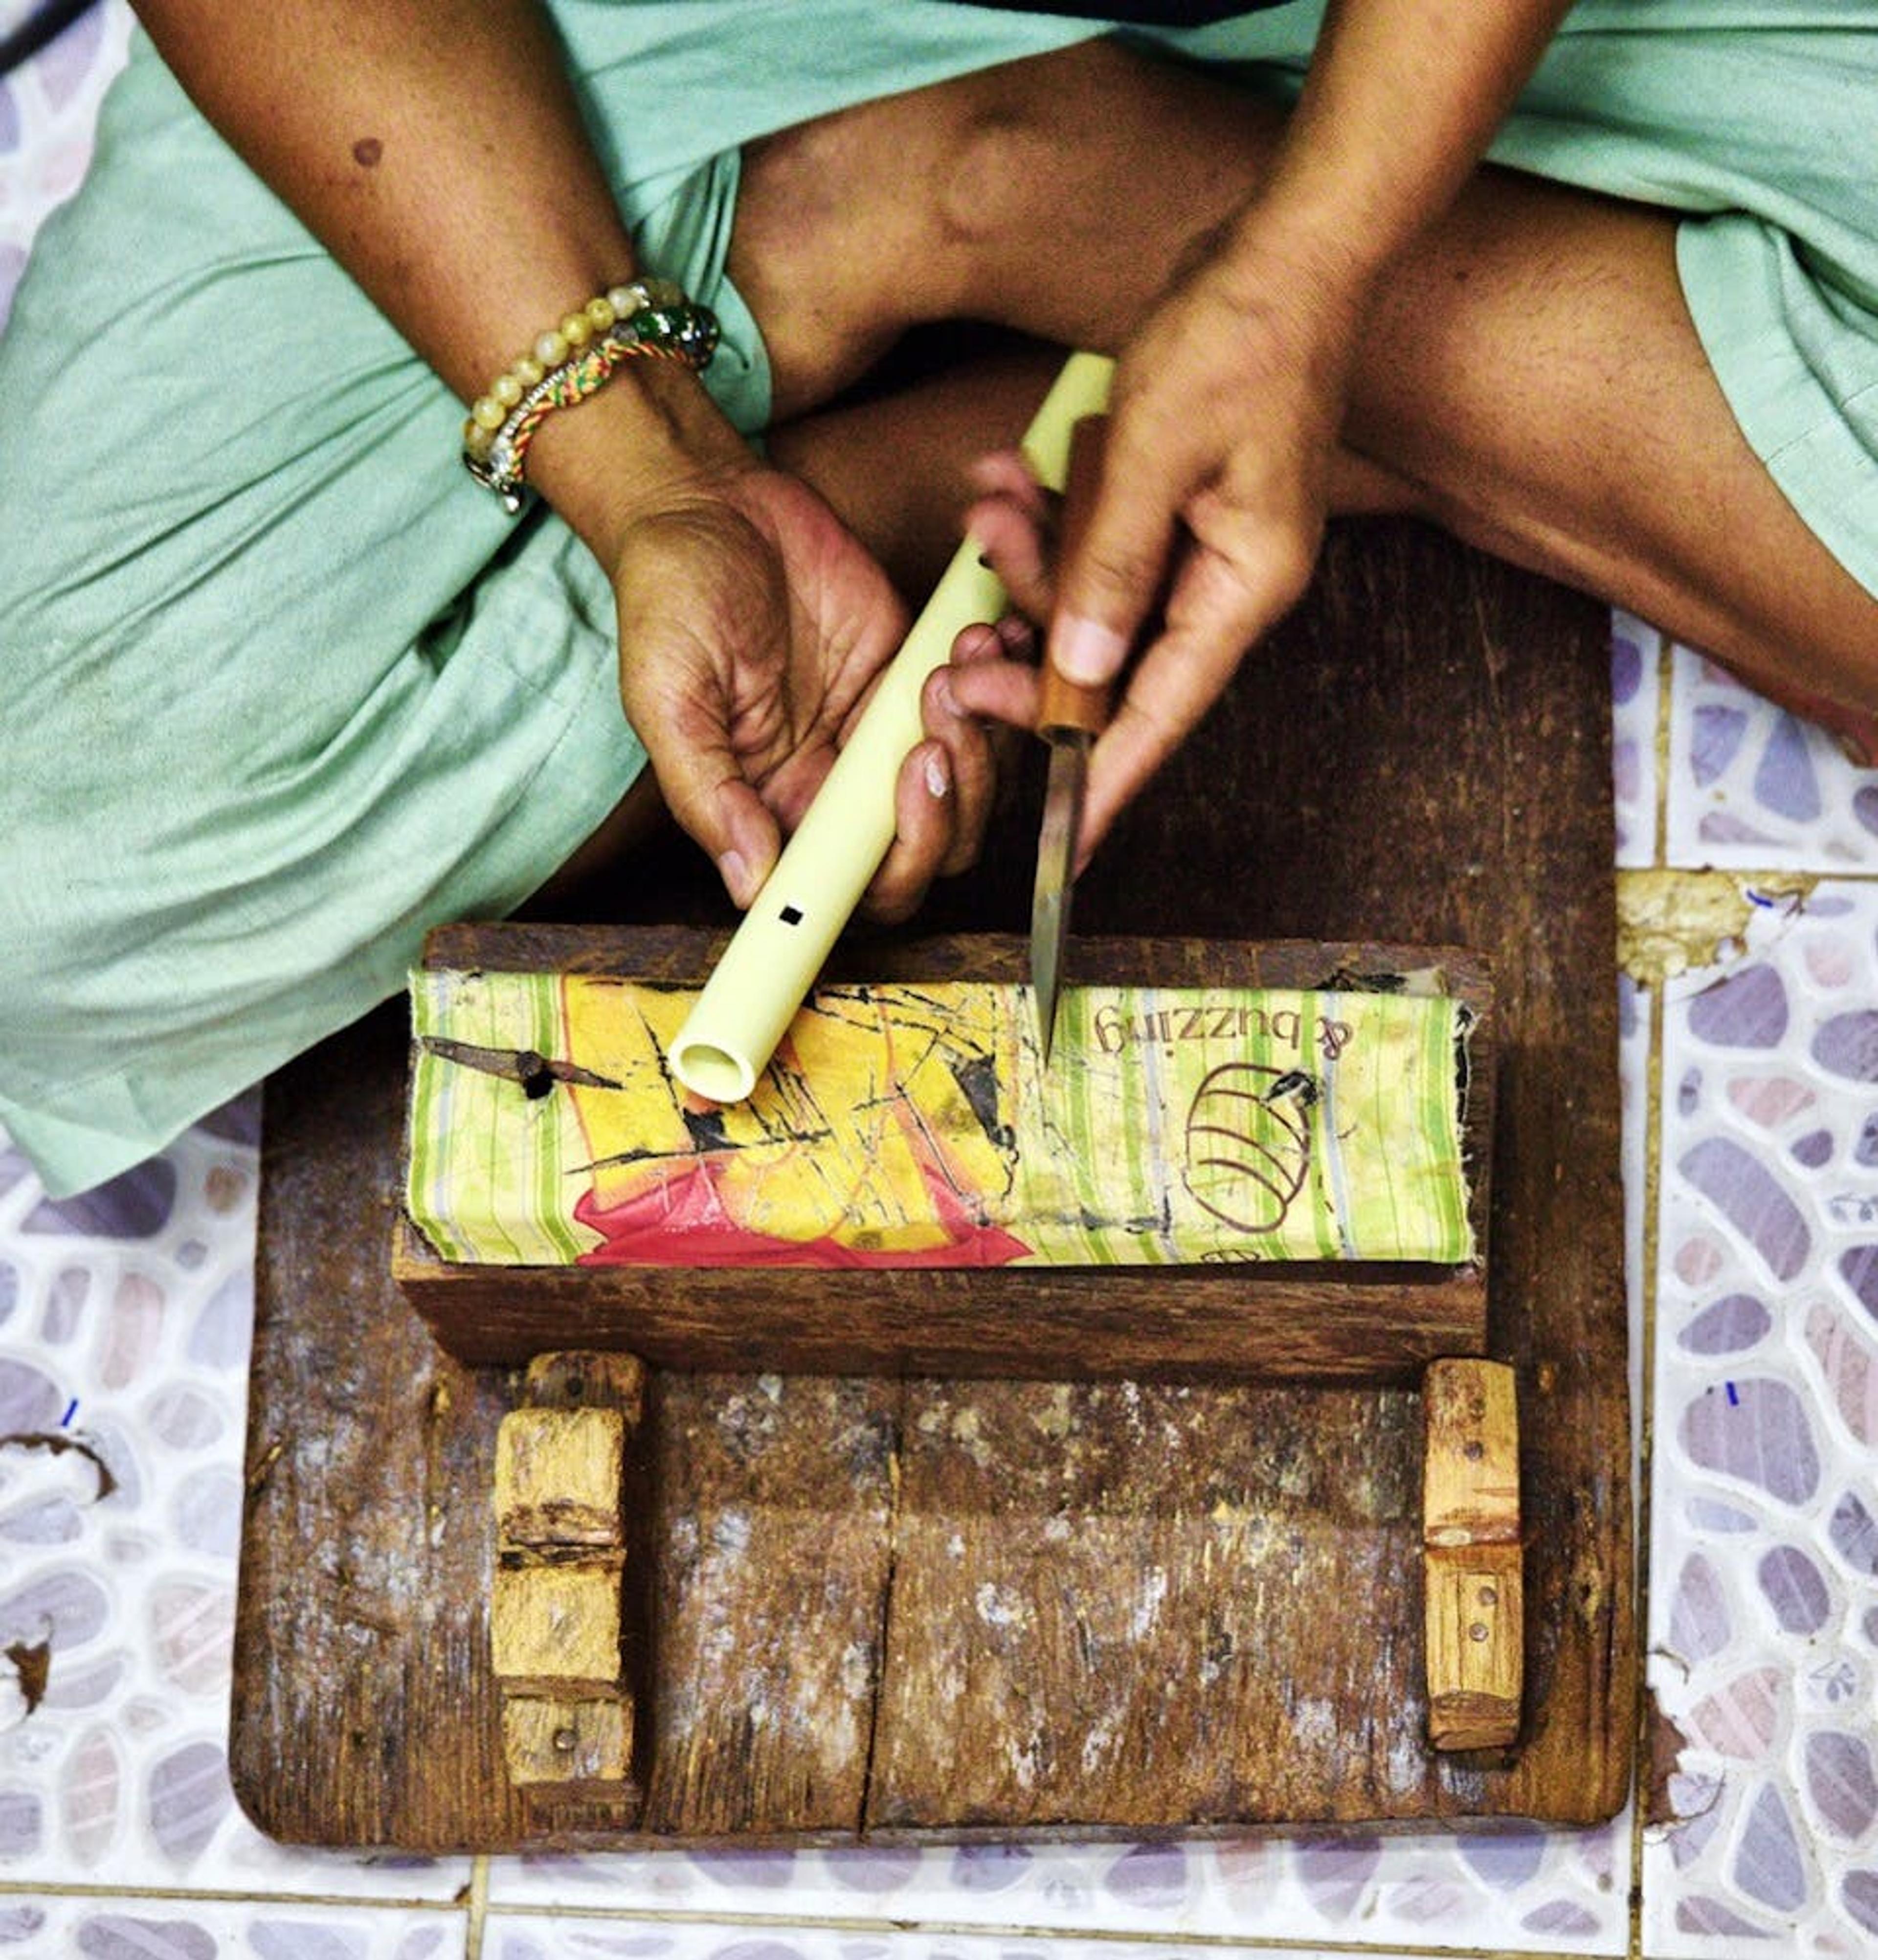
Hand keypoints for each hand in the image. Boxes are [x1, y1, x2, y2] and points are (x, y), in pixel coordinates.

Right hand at [610, 456, 1001, 920]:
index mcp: (780, 812)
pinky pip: (984, 707)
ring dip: (988, 733)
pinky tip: (989, 630)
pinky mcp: (914, 675)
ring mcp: (884, 734)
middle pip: (938, 848)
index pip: (861, 887)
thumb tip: (751, 885)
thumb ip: (706, 794)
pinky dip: (1003, 677)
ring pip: (976, 785)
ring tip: (961, 656)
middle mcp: (839, 787)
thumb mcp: (667, 699)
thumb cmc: (670, 599)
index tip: (913, 776)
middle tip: (944, 705)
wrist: (709, 503)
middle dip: (963, 793)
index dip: (906, 857)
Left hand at [957, 208, 1373, 865]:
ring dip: (1037, 559)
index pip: (1164, 711)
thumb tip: (1080, 668)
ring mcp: (1211, 543)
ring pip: (1100, 596)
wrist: (1289, 247)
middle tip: (966, 643)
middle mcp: (1232, 580)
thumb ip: (1111, 568)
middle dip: (1036, 642)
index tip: (1063, 839)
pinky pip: (1107, 540)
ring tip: (990, 504)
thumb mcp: (1156, 454)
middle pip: (1118, 658)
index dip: (1109, 777)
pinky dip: (1059, 517)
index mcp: (1244, 587)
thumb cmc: (1238, 338)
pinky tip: (1013, 481)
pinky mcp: (1185, 504)